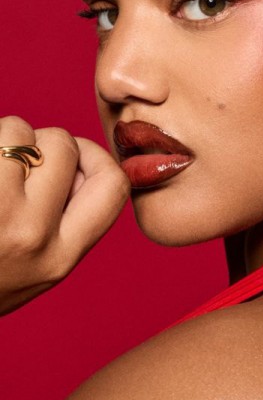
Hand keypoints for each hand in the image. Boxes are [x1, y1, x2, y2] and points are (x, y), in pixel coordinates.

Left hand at [0, 115, 129, 315]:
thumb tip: (75, 160)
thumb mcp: (40, 268)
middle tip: (15, 167)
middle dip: (41, 143)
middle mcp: (30, 236)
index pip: (113, 185)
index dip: (95, 157)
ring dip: (1, 138)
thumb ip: (68, 221)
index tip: (73, 159)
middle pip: (63, 146)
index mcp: (61, 257)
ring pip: (17, 131)